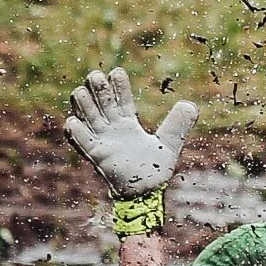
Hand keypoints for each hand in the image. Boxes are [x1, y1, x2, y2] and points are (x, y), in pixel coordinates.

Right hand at [64, 68, 197, 197]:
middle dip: (98, 90)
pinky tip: (73, 121)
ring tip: (81, 92)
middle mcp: (113, 129)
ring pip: (88, 117)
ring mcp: (103, 140)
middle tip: (95, 76)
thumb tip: (191, 105)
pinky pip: (82, 141)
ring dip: (83, 105)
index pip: (122, 100)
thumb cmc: (153, 170)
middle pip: (102, 103)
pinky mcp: (96, 155)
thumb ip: (177, 126)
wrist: (145, 193)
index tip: (117, 72)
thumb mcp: (169, 144)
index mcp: (128, 124)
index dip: (118, 86)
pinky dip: (77, 132)